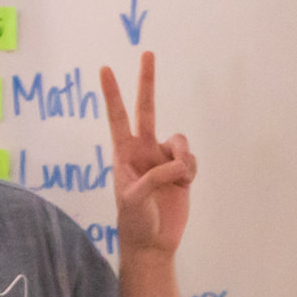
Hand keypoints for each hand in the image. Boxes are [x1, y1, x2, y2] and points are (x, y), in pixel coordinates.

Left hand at [102, 55, 196, 261]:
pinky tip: (184, 184)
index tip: (105, 69)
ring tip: (179, 177)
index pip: (118, 117)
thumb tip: (179, 164)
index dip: (113, 94)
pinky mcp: (182, 172)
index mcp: (124, 154)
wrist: (153, 243)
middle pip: (147, 109)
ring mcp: (163, 160)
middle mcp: (144, 150)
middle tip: (148, 53)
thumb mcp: (135, 198)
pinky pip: (191, 159)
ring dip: (183, 158)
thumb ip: (154, 176)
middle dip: (147, 81)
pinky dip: (191, 170)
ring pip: (180, 140)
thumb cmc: (135, 220)